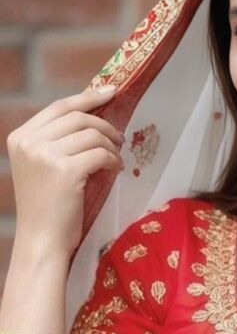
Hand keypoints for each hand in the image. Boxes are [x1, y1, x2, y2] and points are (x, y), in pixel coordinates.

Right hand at [7, 85, 122, 257]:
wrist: (41, 240)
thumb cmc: (47, 207)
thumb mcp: (42, 167)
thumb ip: (57, 141)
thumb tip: (93, 116)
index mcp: (20, 137)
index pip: (59, 107)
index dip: (87, 97)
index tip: (110, 92)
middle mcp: (29, 142)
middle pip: (78, 117)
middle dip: (105, 124)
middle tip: (119, 138)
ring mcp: (45, 155)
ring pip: (92, 135)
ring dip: (111, 146)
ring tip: (116, 159)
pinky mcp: (66, 171)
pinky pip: (101, 154)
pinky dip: (114, 160)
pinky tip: (116, 169)